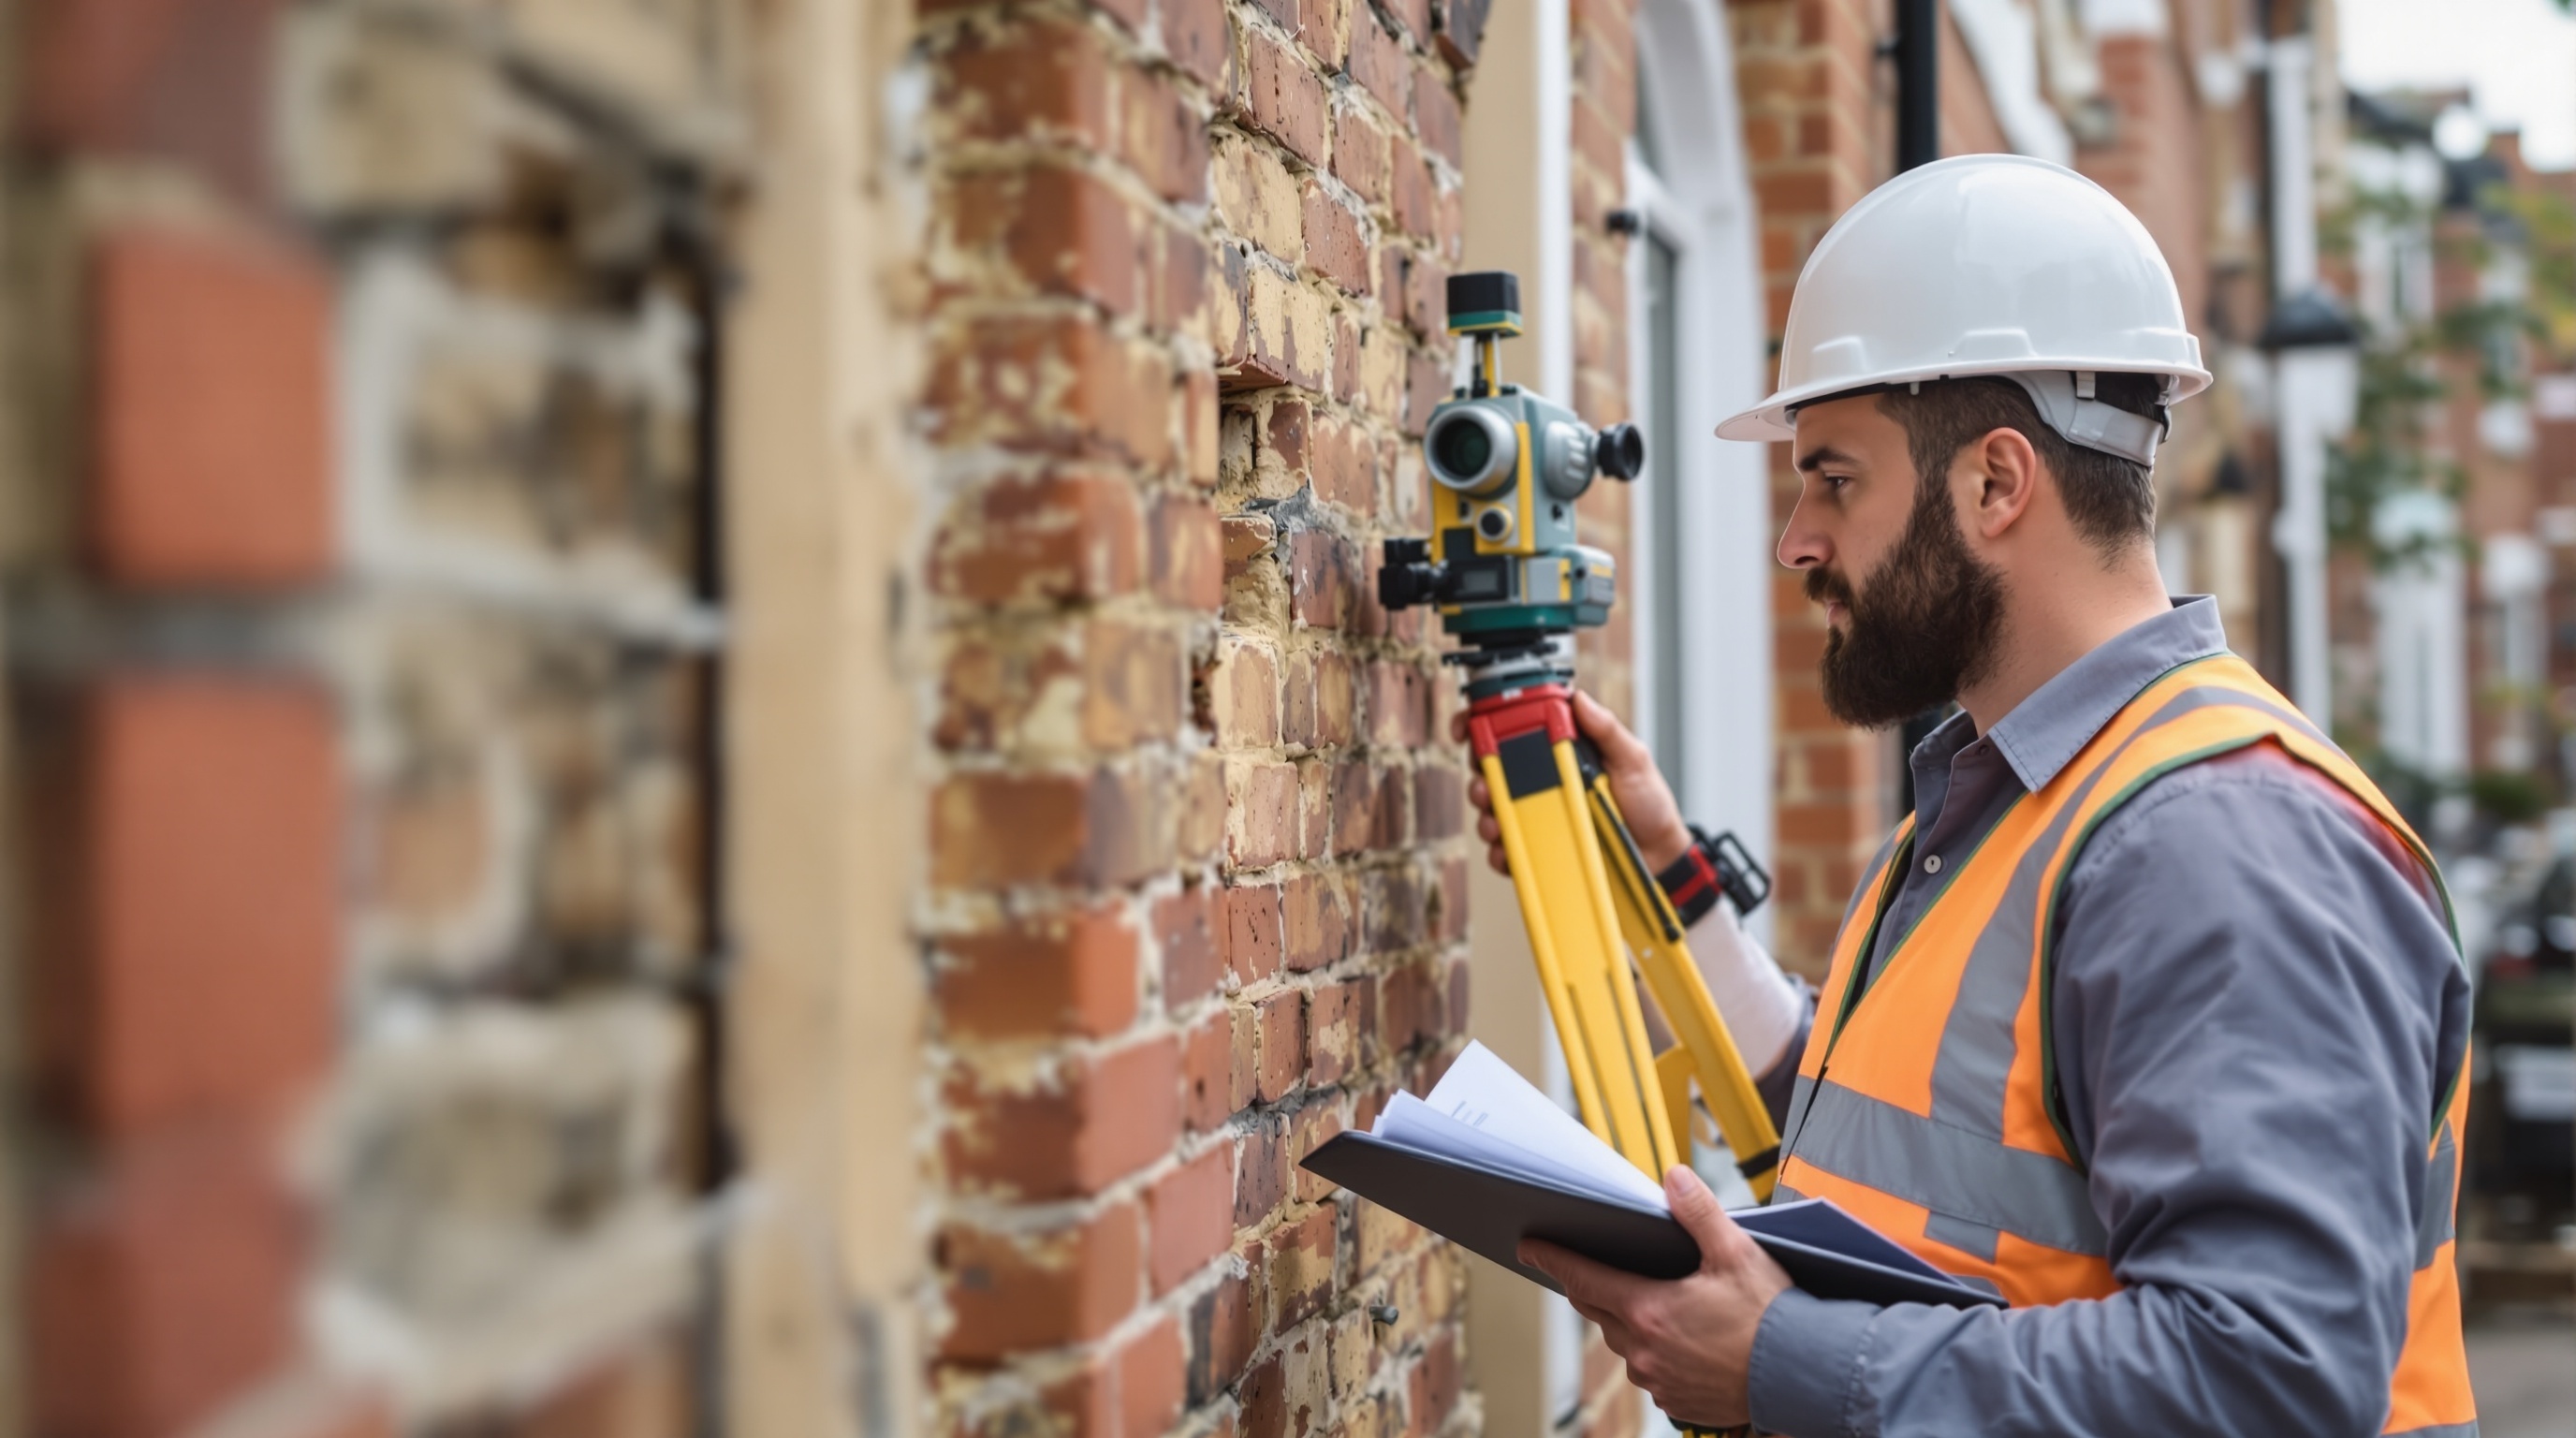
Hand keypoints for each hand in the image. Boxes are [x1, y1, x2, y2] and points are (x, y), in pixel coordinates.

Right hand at [1454, 689, 1691, 876]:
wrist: (1658, 857)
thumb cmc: (1649, 806)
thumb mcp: (1634, 760)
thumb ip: (1607, 729)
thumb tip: (1580, 699)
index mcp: (1564, 748)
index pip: (1518, 725)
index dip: (1485, 721)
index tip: (1469, 726)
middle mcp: (1547, 776)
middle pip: (1495, 767)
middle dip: (1480, 774)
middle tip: (1484, 784)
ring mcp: (1541, 810)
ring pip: (1496, 807)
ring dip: (1487, 812)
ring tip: (1495, 820)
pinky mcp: (1541, 844)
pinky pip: (1511, 845)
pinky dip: (1502, 849)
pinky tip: (1508, 850)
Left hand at [1517, 1166, 1792, 1430]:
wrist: (1805, 1376)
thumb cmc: (1775, 1317)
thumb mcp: (1738, 1253)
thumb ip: (1699, 1213)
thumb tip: (1672, 1178)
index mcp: (1650, 1310)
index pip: (1584, 1277)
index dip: (1554, 1259)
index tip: (1529, 1246)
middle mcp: (1645, 1350)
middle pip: (1599, 1310)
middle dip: (1590, 1285)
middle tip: (1586, 1265)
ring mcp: (1659, 1381)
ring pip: (1624, 1342)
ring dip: (1627, 1320)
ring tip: (1650, 1299)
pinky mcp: (1677, 1402)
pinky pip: (1650, 1371)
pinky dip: (1655, 1352)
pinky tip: (1681, 1338)